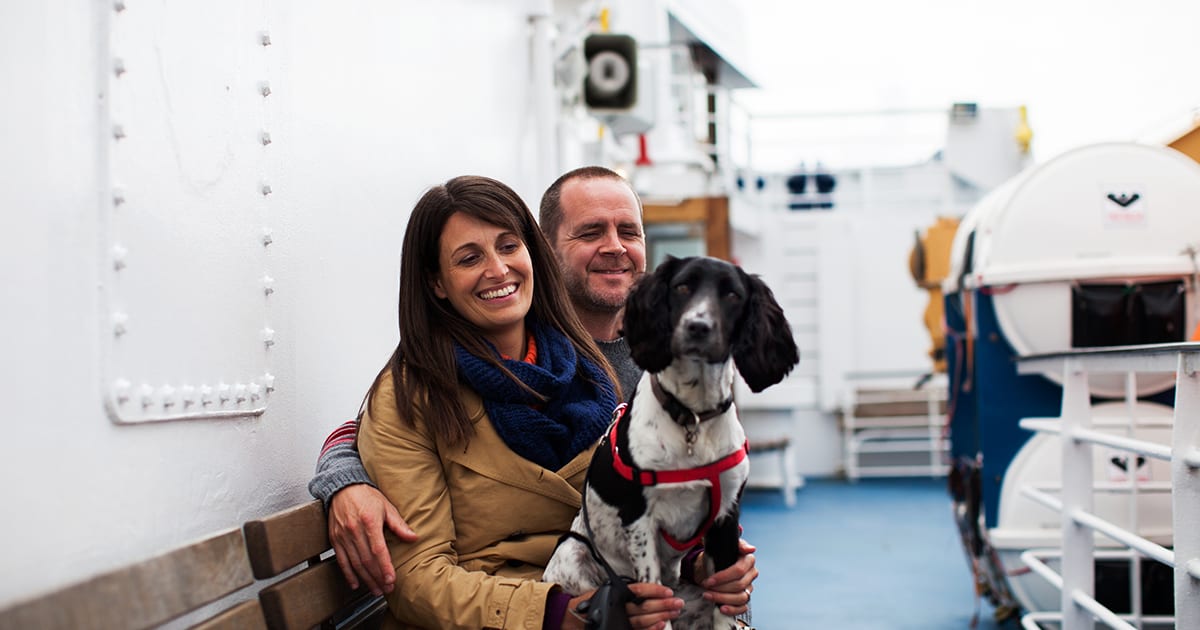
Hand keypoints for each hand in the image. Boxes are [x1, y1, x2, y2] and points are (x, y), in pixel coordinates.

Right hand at [327, 483, 417, 594]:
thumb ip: (399, 525)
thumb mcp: (386, 507)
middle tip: (386, 589)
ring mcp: (343, 536)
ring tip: (376, 589)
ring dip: (366, 579)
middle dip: (377, 577)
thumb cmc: (366, 496)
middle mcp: (354, 530)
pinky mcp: (335, 539)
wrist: (342, 488)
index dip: (385, 567)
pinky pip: (341, 560)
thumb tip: (413, 537)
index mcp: (369, 521)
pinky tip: (355, 584)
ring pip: (355, 563)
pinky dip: (348, 574)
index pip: (378, 550)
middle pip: (366, 560)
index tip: (391, 579)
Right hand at [563, 583, 682, 629]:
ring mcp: (620, 620)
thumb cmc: (592, 602)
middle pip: (644, 606)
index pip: (638, 590)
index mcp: (616, 593)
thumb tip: (649, 590)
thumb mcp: (607, 590)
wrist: (574, 619)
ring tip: (674, 613)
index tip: (668, 591)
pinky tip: (661, 626)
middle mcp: (618, 607)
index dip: (654, 591)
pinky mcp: (619, 629)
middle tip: (678, 603)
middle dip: (663, 605)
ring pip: (643, 620)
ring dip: (660, 616)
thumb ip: (625, 590)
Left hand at [696, 539, 756, 616]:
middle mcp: (751, 574)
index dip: (723, 577)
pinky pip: (742, 608)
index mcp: (748, 560)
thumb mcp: (723, 546)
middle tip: (706, 587)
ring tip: (708, 596)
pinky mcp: (744, 598)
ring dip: (723, 599)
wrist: (711, 566)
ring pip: (741, 598)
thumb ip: (738, 544)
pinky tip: (721, 608)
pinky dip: (732, 610)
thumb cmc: (717, 556)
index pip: (739, 571)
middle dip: (720, 588)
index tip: (709, 580)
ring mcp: (748, 587)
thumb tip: (750, 549)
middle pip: (739, 585)